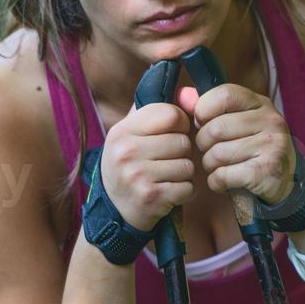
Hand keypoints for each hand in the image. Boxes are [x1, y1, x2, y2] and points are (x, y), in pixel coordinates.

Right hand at [100, 101, 196, 231]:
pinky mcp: (152, 197)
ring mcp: (138, 176)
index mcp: (122, 131)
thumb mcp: (130, 134)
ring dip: (184, 174)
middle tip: (167, 161)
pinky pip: (188, 188)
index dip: (180, 124)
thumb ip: (156, 110)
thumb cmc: (129, 165)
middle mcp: (127, 151)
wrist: (114, 210)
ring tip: (167, 177)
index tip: (173, 133)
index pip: (170, 114)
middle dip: (182, 153)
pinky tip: (169, 192)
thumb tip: (190, 92)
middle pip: (182, 142)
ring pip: (188, 166)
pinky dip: (184, 192)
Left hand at [176, 84, 296, 204]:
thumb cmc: (249, 152)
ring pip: (217, 153)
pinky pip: (224, 175)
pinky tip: (225, 181)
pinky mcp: (267, 171)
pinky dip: (217, 182)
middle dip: (203, 144)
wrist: (279, 185)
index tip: (202, 123)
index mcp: (260, 104)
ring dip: (209, 165)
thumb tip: (182, 94)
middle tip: (210, 152)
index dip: (204, 110)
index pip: (224, 94)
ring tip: (219, 167)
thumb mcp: (234, 124)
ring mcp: (272, 146)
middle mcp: (271, 121)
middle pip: (215, 128)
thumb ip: (208, 108)